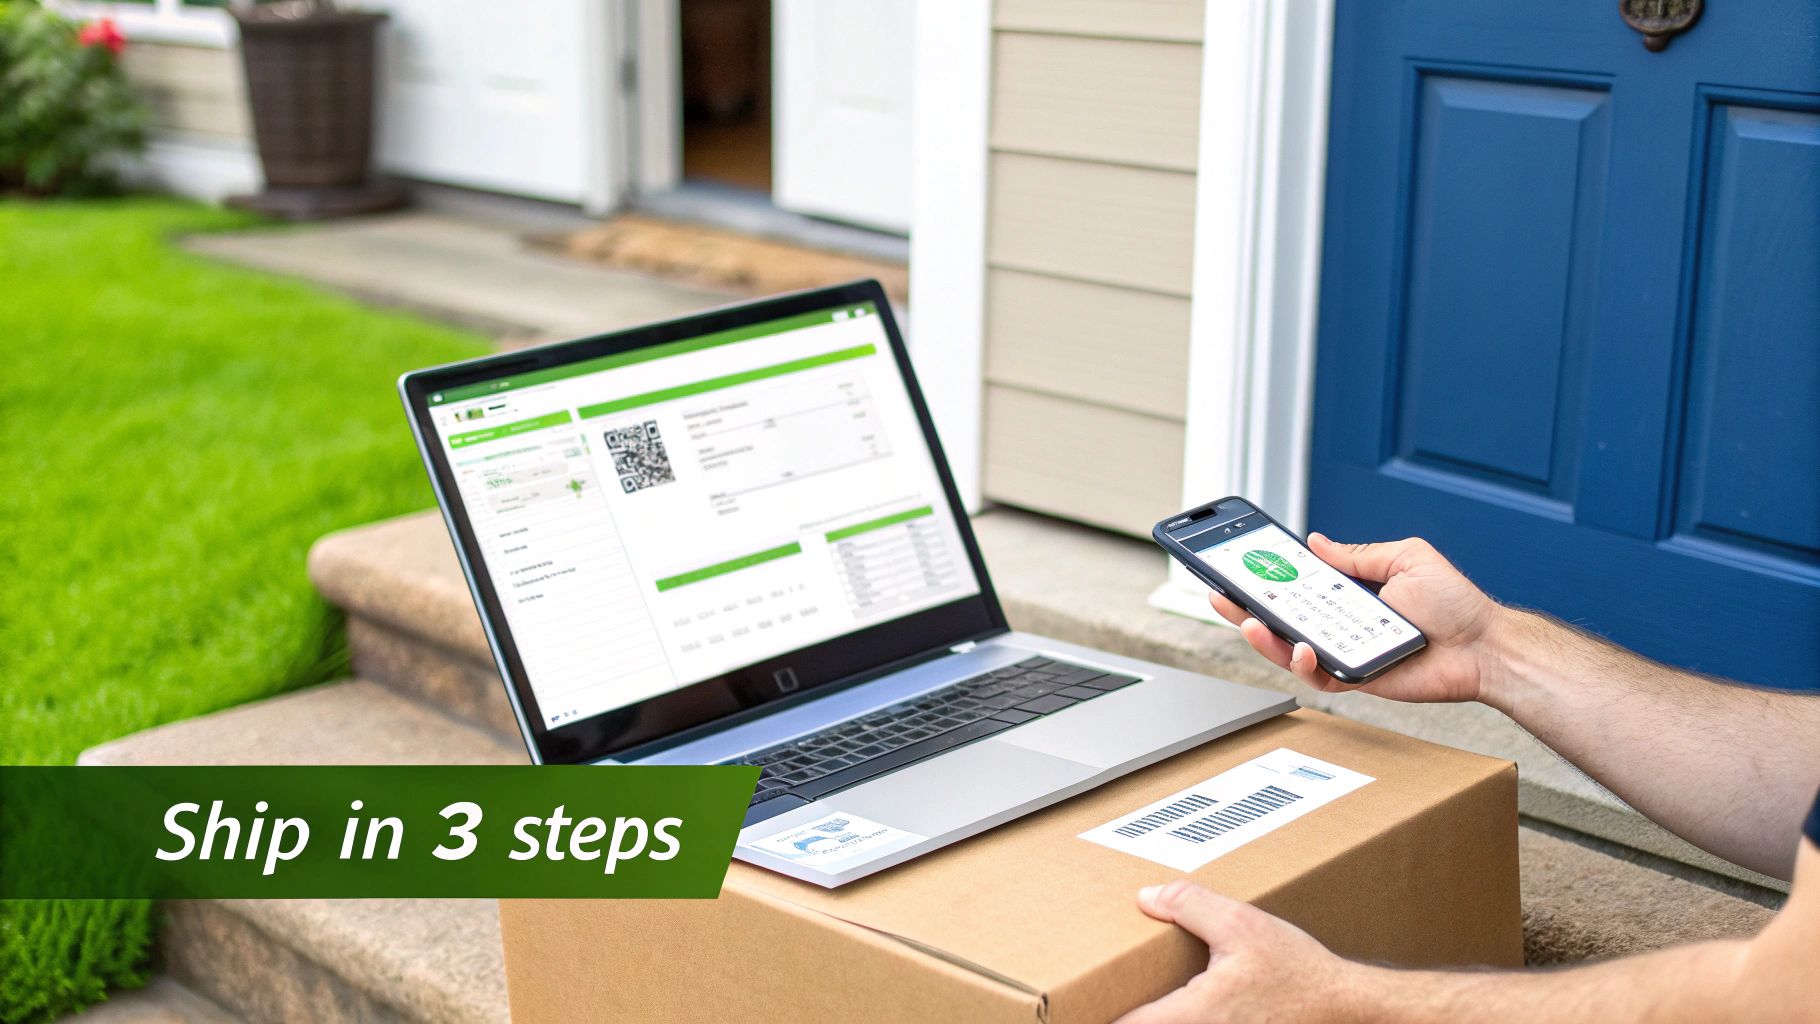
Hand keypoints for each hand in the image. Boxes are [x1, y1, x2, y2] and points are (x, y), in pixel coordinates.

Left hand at [1114, 880, 1366, 1023]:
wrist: (1343, 1007)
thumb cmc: (1297, 972)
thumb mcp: (1241, 924)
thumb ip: (1189, 906)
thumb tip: (1146, 898)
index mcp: (1194, 1016)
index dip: (1102, 1017)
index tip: (1080, 1006)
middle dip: (1124, 1015)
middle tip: (1102, 999)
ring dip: (1152, 1017)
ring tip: (1134, 1002)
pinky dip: (1174, 1019)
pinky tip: (1169, 1008)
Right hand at [1206, 533, 1504, 703]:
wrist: (1485, 645)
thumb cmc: (1455, 604)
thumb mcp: (1405, 558)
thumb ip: (1357, 554)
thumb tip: (1317, 542)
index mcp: (1349, 593)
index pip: (1297, 585)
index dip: (1266, 577)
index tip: (1238, 565)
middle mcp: (1342, 624)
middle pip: (1282, 618)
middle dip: (1245, 607)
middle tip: (1221, 594)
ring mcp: (1346, 653)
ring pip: (1289, 650)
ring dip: (1263, 637)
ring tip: (1249, 622)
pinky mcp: (1356, 680)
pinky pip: (1318, 677)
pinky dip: (1301, 664)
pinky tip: (1298, 648)